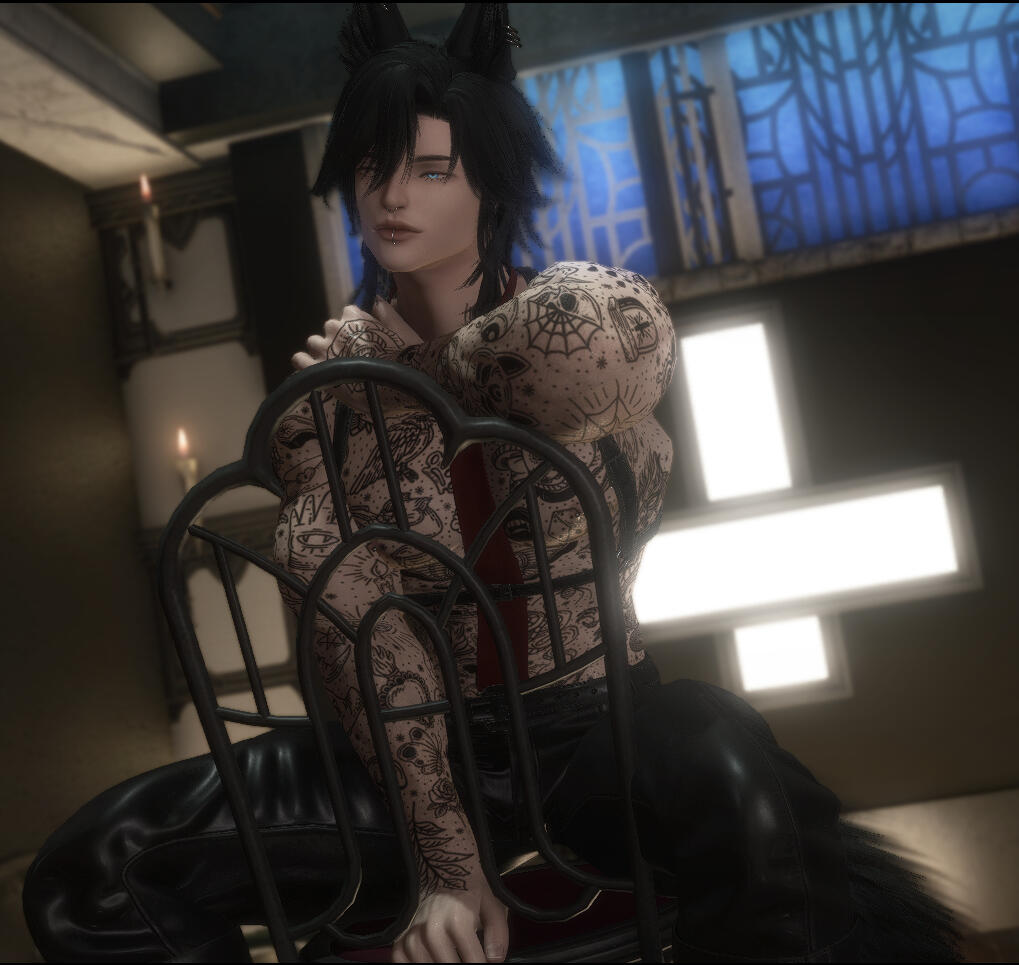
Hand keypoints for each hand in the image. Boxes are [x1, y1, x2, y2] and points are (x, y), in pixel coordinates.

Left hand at [291, 300, 421, 371]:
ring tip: (337, 367)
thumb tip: (377, 301)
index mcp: (353, 316)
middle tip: (352, 358)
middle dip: (337, 339)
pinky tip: (317, 372)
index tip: (363, 341)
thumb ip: (387, 313)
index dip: (354, 328)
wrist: (402, 384)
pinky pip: (299, 360)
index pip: (346, 313)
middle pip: (329, 328)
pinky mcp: (318, 368)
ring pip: (313, 343)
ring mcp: (324, 348)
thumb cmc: (406, 357)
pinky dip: (305, 363)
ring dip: (322, 351)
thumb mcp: (402, 329)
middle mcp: (335, 327)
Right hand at [391, 877, 508, 962]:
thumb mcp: (493, 904)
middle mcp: (432, 931)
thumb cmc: (468, 887)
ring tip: (451, 955)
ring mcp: (413, 938)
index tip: (484, 961)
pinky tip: (432, 957)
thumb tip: (495, 960)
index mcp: (457, 921)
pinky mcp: (400, 942)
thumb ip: (498, 934)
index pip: (474, 963)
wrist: (441, 869)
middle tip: (467, 956)